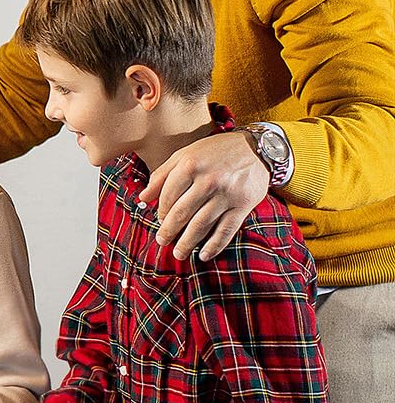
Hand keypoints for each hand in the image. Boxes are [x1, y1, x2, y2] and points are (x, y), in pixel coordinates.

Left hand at [140, 131, 269, 260]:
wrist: (259, 148)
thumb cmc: (216, 152)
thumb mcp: (186, 155)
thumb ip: (162, 175)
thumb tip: (142, 197)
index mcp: (190, 165)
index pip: (167, 197)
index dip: (161, 212)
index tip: (160, 220)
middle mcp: (208, 180)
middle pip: (181, 213)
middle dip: (168, 231)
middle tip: (162, 241)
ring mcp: (227, 193)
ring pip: (200, 225)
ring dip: (186, 243)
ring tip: (178, 253)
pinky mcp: (243, 204)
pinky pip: (226, 229)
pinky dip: (214, 245)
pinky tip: (203, 255)